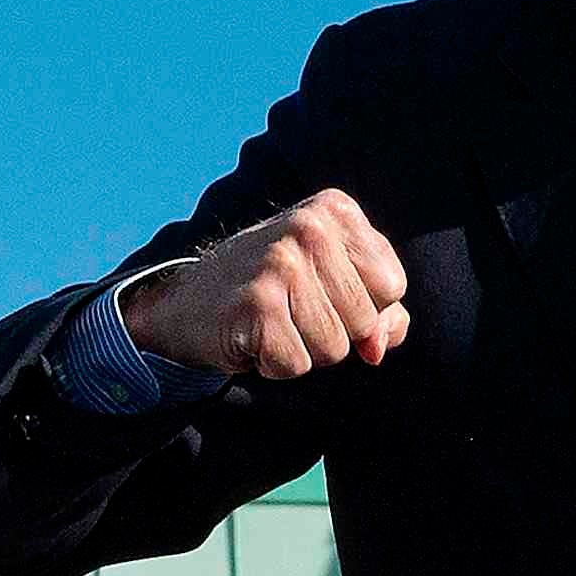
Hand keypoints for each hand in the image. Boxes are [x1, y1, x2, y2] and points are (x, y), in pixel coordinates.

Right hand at [121, 188, 409, 379]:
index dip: (363, 306)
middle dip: (333, 332)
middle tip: (290, 311)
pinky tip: (251, 337)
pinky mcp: (256, 304)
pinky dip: (274, 364)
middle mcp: (309, 228)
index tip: (320, 293)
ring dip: (303, 350)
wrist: (184, 302)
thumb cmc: (271, 290)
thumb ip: (379, 311)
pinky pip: (296, 364)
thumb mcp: (332, 281)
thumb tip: (377, 349)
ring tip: (271, 323)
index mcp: (335, 211)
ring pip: (334, 348)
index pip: (392, 285)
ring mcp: (281, 264)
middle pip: (365, 320)